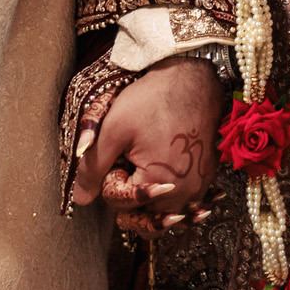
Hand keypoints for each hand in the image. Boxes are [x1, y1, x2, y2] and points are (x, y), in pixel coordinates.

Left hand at [72, 54, 225, 234]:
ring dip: (152, 197)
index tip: (118, 154)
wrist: (192, 76)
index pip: (120, 203)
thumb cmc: (152, 99)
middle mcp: (186, 193)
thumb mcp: (113, 129)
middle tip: (129, 162)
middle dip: (131, 194)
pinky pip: (186, 197)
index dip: (111, 179)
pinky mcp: (208, 175)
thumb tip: (80, 200)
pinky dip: (173, 191)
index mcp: (159, 185)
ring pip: (166, 209)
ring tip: (145, 167)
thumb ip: (93, 167)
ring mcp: (200, 185)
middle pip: (145, 214)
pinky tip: (168, 174)